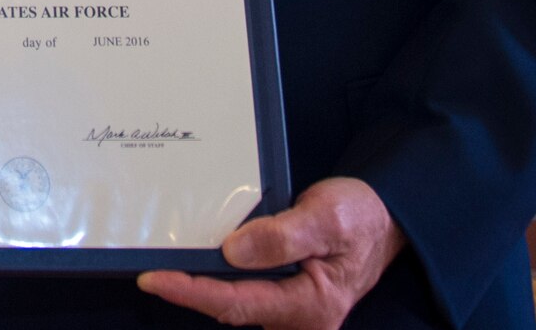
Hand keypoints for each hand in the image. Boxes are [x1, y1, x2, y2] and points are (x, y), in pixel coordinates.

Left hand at [137, 177, 404, 328]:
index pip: (237, 303)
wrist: (386, 220)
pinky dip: (220, 280)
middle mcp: (300, 319)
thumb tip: (232, 252)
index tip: (154, 279)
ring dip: (202, 287)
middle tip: (148, 272)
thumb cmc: (361, 216)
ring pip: (236, 303)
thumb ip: (282, 236)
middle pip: (231, 308)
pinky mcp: (287, 298)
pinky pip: (245, 294)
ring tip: (165, 267)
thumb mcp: (326, 217)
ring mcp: (293, 312)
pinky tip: (200, 263)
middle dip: (190, 292)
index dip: (192, 292)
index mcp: (311, 305)